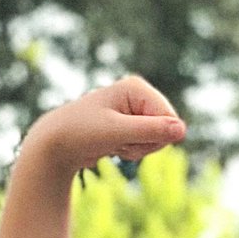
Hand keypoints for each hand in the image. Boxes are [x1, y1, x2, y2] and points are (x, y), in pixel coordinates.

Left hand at [26, 76, 186, 176]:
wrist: (55, 143)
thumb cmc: (81, 133)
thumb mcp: (116, 133)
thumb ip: (150, 131)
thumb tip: (183, 130)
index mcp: (137, 87)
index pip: (169, 119)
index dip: (153, 137)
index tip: (125, 136)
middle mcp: (138, 95)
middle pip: (166, 130)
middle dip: (145, 144)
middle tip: (119, 142)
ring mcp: (136, 109)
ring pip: (158, 139)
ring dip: (137, 149)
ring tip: (113, 144)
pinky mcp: (132, 123)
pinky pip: (147, 143)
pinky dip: (132, 151)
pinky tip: (113, 146)